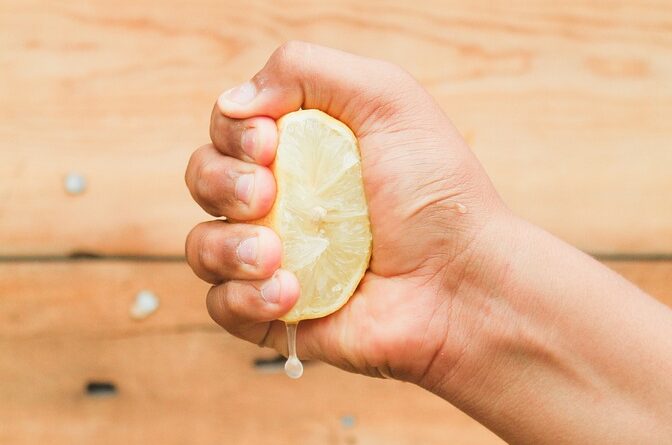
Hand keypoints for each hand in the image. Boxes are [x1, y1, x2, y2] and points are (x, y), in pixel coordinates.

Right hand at [185, 41, 506, 382]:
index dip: (233, 133)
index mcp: (301, 148)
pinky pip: (220, 304)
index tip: (269, 144)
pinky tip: (290, 293)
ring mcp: (275, 258)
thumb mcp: (387, 99)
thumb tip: (236, 102)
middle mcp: (282, 200)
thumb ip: (307, 70)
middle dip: (222, 182)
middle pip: (203, 179)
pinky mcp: (274, 312)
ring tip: (276, 254)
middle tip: (268, 194)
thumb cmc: (436, 193)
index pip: (229, 128)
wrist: (462, 282)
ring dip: (228, 246)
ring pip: (201, 246)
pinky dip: (245, 297)